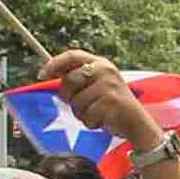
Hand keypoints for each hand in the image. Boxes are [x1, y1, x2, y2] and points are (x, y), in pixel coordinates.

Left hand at [48, 49, 164, 155]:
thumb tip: (50, 73)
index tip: (42, 74)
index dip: (55, 64)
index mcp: (100, 64)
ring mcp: (108, 86)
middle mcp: (105, 71)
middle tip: (81, 105)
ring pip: (76, 102)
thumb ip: (78, 79)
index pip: (72, 56)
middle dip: (69, 97)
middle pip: (69, 81)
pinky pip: (87, 115)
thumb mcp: (98, 85)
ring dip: (82, 114)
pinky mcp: (110, 102)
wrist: (137, 122)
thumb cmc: (112, 104)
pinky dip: (91, 123)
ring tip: (97, 113)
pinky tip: (103, 121)